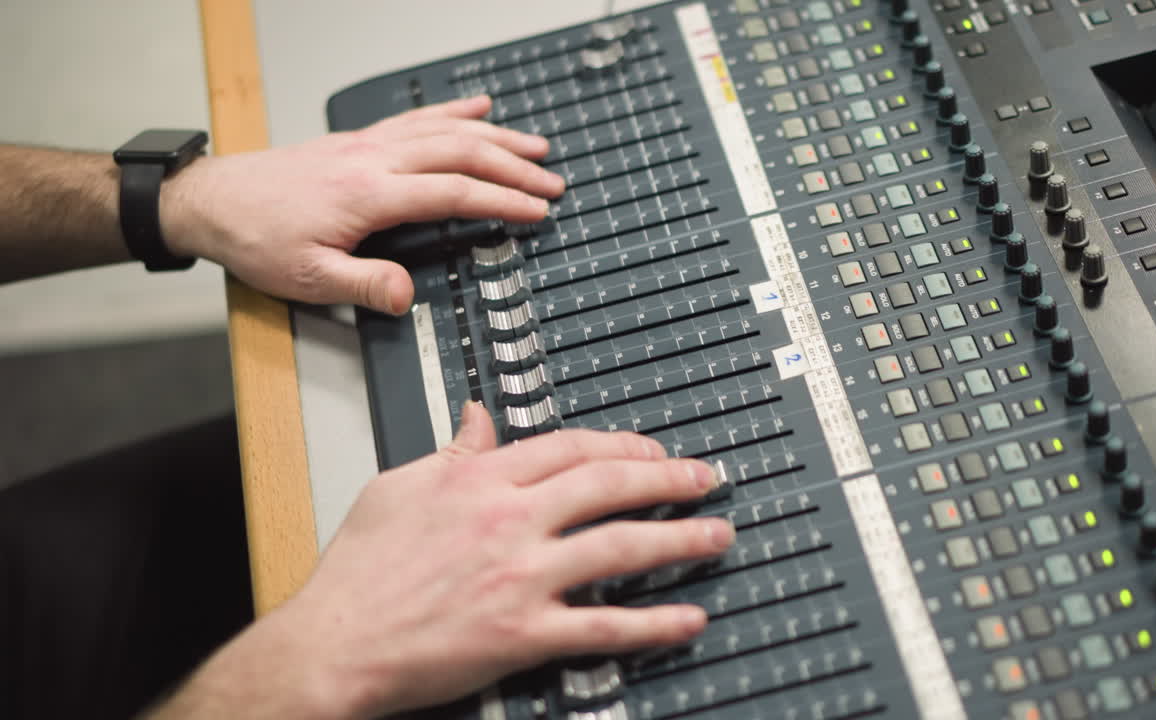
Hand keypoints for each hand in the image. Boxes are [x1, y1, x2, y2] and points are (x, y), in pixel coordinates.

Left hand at [159, 95, 562, 314]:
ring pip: (445, 130)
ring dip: (495, 136)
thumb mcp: (307, 278)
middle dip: (514, 166)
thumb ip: (363, 285)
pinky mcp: (357, 142)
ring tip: (535, 145)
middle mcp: (373, 161)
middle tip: (553, 181)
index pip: (454, 193)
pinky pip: (416, 119)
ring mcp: (367, 145)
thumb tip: (407, 296)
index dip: (503, 200)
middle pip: (461, 153)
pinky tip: (477, 106)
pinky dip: (453, 111)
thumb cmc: (256, 239)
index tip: (538, 210)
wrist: (211, 203)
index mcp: (369, 195)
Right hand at [271, 403, 733, 717]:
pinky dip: (653, 623)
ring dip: (678, 539)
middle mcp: (509, 521)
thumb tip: (479, 419)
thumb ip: (452, 451)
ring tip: (715, 535)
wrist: (333, 643)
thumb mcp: (399, 487)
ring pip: (620, 547)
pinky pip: (604, 625)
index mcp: (480, 480)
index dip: (621, 445)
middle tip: (705, 480)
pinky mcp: (524, 633)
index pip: (569, 447)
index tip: (651, 448)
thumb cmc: (359, 573)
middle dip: (667, 478)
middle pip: (608, 486)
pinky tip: (686, 618)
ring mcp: (522, 577)